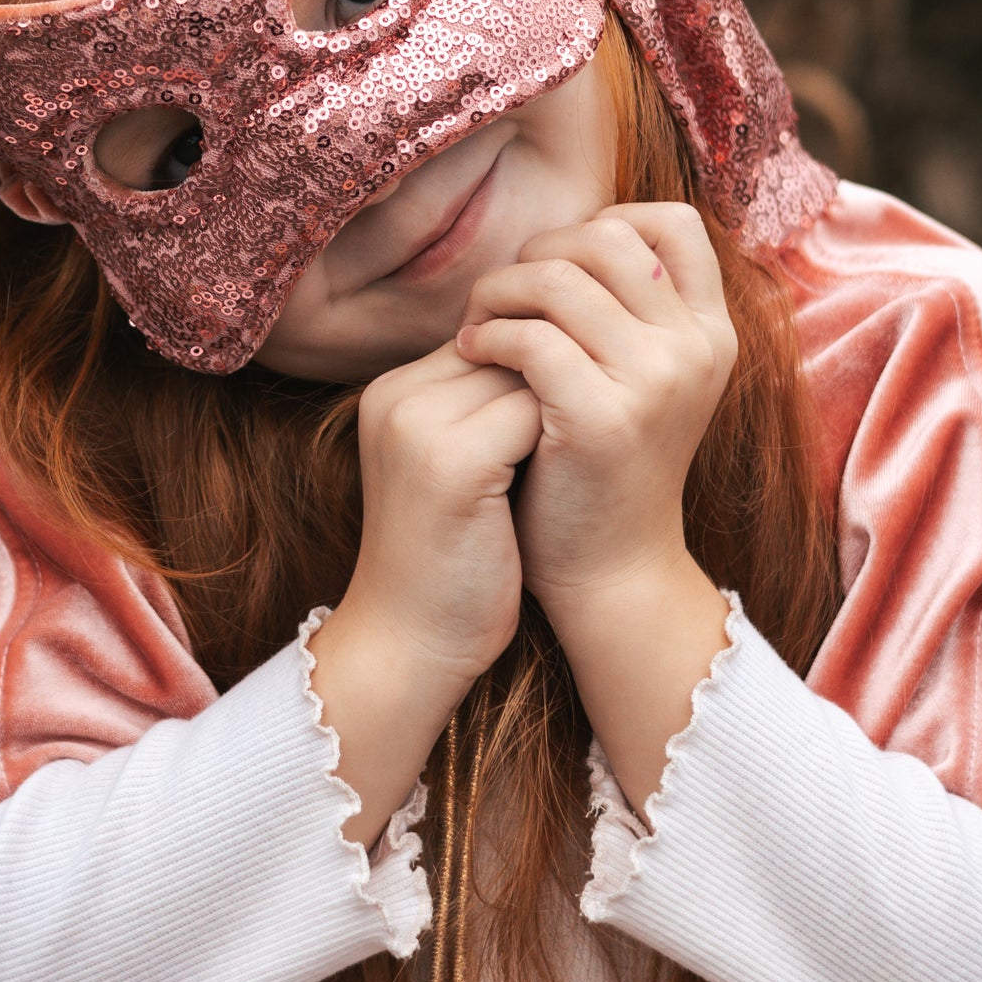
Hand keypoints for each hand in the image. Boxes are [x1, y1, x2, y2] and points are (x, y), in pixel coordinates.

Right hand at [311, 340, 540, 844]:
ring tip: (580, 455)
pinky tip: (568, 479)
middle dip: (557, 381)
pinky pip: (532, 413)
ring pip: (526, 370)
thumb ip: (485, 411)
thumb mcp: (458, 471)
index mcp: (392, 393)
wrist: (408, 647)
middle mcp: (396, 396)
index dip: (541, 370)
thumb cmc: (450, 564)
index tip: (577, 411)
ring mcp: (417, 424)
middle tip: (588, 431)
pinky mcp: (450, 461)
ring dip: (563, 408)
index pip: (489, 335)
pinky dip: (560, 439)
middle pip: (509, 343)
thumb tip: (565, 359)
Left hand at [454, 204, 736, 812]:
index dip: (604, 222)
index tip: (554, 264)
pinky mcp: (604, 418)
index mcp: (712, 331)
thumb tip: (570, 232)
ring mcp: (657, 381)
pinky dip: (489, 336)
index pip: (671, 223)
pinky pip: (533, 338)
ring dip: (499, 292)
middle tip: (498, 298)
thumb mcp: (638, 376)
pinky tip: (470, 358)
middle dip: (537, 254)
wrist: (609, 572)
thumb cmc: (603, 464)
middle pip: (606, 238)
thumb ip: (624, 309)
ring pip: (560, 279)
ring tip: (474, 328)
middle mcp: (698, 347)